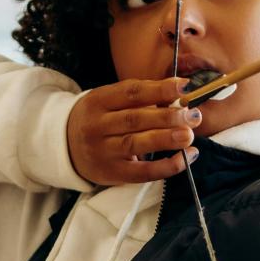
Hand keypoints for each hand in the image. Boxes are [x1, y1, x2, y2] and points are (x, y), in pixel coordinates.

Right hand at [66, 77, 202, 184]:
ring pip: (136, 144)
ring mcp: (103, 151)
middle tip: (193, 115)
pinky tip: (185, 158)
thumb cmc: (100, 119)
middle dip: (167, 117)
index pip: (131, 92)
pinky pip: (141, 172)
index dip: (159, 89)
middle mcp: (97, 125)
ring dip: (166, 139)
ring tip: (189, 135)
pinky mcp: (112, 173)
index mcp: (99, 100)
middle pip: (135, 119)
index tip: (185, 87)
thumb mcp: (110, 101)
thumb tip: (180, 95)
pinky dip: (166, 167)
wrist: (65, 147)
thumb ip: (141, 98)